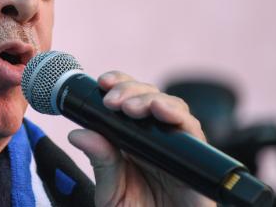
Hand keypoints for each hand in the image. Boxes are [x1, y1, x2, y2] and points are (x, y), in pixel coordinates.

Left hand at [68, 71, 215, 206]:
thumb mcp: (111, 192)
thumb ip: (101, 162)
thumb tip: (78, 133)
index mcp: (135, 141)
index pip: (130, 100)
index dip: (119, 85)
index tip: (103, 82)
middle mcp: (159, 139)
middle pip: (151, 97)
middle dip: (131, 90)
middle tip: (112, 100)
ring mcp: (179, 148)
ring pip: (173, 106)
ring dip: (150, 99)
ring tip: (130, 108)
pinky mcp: (198, 161)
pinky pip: (193, 131)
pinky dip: (177, 115)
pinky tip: (161, 110)